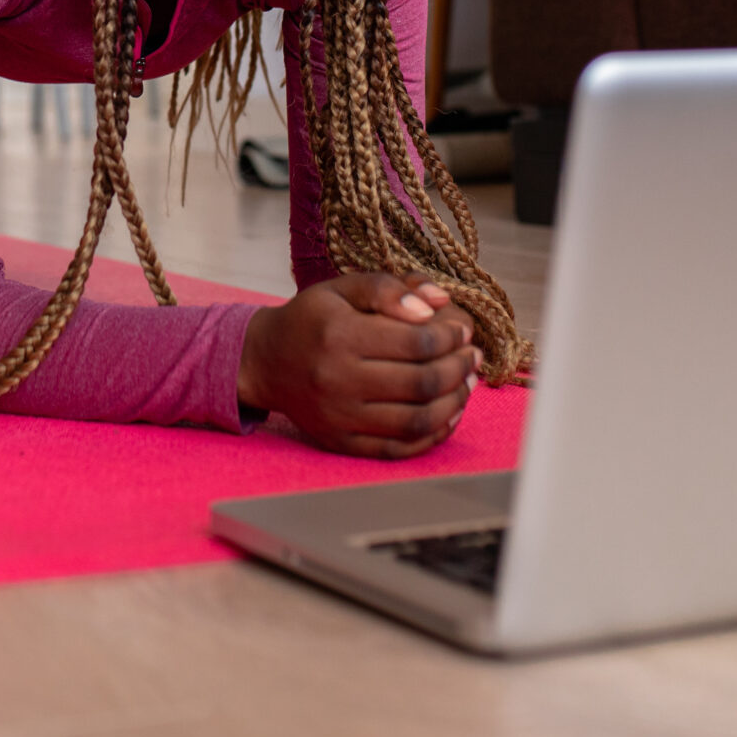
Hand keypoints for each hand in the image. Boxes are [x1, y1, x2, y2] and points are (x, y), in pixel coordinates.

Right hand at [237, 273, 481, 457]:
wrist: (264, 360)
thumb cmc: (311, 319)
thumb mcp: (342, 288)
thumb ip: (389, 288)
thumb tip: (438, 301)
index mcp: (339, 334)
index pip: (416, 341)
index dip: (451, 337)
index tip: (463, 331)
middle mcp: (337, 379)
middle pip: (422, 382)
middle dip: (459, 369)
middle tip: (472, 357)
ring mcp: (338, 416)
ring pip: (416, 420)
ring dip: (453, 403)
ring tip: (465, 384)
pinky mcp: (340, 442)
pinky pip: (398, 448)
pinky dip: (431, 436)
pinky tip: (446, 415)